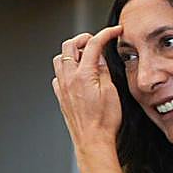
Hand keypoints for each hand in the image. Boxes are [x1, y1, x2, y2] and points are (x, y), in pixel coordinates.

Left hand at [52, 26, 124, 153]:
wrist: (92, 140)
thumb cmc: (104, 121)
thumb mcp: (111, 91)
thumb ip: (103, 70)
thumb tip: (99, 56)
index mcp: (83, 75)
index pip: (93, 44)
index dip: (106, 33)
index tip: (115, 31)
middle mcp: (68, 79)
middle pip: (69, 45)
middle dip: (84, 38)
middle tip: (97, 41)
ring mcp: (62, 87)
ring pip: (60, 59)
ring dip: (73, 53)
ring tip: (87, 56)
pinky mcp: (61, 96)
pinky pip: (58, 75)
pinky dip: (67, 69)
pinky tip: (78, 74)